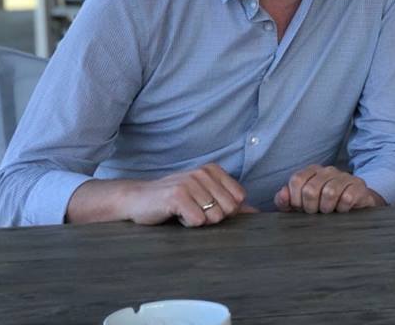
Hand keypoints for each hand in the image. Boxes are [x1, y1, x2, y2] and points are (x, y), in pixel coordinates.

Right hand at [122, 163, 255, 227]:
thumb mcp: (204, 197)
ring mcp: (190, 182)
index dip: (223, 210)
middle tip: (192, 209)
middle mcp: (203, 172)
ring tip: (183, 211)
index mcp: (213, 170)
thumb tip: (257, 213)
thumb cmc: (174, 201)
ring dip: (197, 221)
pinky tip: (175, 215)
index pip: (239, 199)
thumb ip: (230, 204)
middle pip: (228, 210)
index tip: (204, 205)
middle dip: (211, 217)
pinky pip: (197, 221)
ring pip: (213, 217)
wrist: (137, 200)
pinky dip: (187, 224)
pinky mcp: (177, 196)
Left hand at [274, 165, 385, 213]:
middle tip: (316, 213)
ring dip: (327, 209)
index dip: (295, 200)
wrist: (354, 207)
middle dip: (311, 207)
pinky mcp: (358, 186)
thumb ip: (286, 201)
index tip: (301, 209)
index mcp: (312, 171)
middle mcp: (328, 170)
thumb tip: (282, 195)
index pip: (296, 180)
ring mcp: (344, 176)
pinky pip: (347, 198)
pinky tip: (342, 210)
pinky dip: (342, 209)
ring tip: (329, 212)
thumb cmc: (323, 206)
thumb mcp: (301, 205)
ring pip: (329, 193)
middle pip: (311, 189)